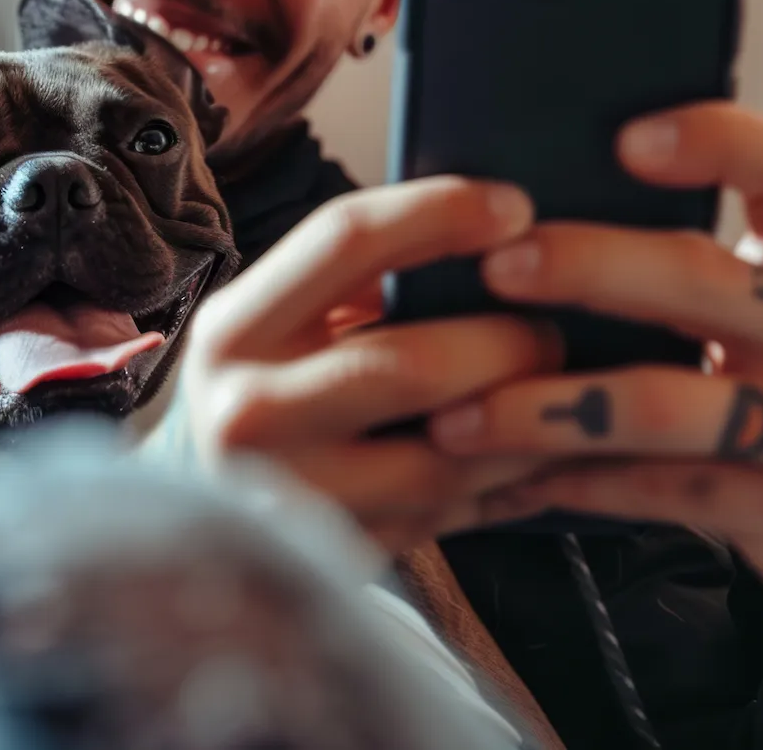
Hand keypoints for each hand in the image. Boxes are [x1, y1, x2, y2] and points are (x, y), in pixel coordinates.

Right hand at [177, 176, 559, 553]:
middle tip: (555, 330)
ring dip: (525, 423)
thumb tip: (493, 239)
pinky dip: (510, 482)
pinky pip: (452, 516)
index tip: (516, 207)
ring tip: (563, 394)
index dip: (441, 213)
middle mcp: (249, 413)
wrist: (199, 503)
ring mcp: (293, 496)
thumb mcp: (279, 320)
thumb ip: (358, 280)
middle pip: (411, 363)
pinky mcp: (337, 554)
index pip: (345, 240)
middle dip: (508, 341)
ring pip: (445, 456)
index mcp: (234, 329)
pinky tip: (539, 455)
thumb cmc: (265, 385)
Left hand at [423, 102, 762, 713]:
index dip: (720, 139)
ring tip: (459, 415)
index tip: (627, 137)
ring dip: (547, 407)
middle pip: (705, 280)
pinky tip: (502, 483)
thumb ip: (708, 275)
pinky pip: (655, 493)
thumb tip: (537, 226)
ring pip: (665, 404)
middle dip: (590, 267)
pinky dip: (568, 486)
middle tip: (499, 263)